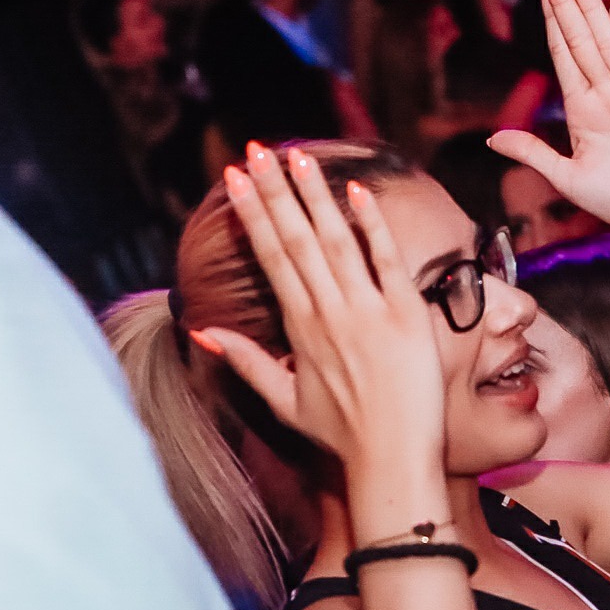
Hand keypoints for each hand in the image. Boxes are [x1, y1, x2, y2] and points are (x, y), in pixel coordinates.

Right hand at [197, 144, 446, 478]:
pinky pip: (387, 260)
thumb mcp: (284, 402)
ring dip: (314, 196)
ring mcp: (369, 311)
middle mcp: (329, 313)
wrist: (392, 459)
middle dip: (273, 191)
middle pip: (295, 239)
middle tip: (254, 150)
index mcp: (300, 328)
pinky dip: (371, 225)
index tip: (234, 178)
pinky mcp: (407, 315)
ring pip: (334, 241)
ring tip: (295, 158)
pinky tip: (356, 191)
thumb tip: (202, 332)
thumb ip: (245, 362)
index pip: (270, 256)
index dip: (252, 213)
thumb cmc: (342, 435)